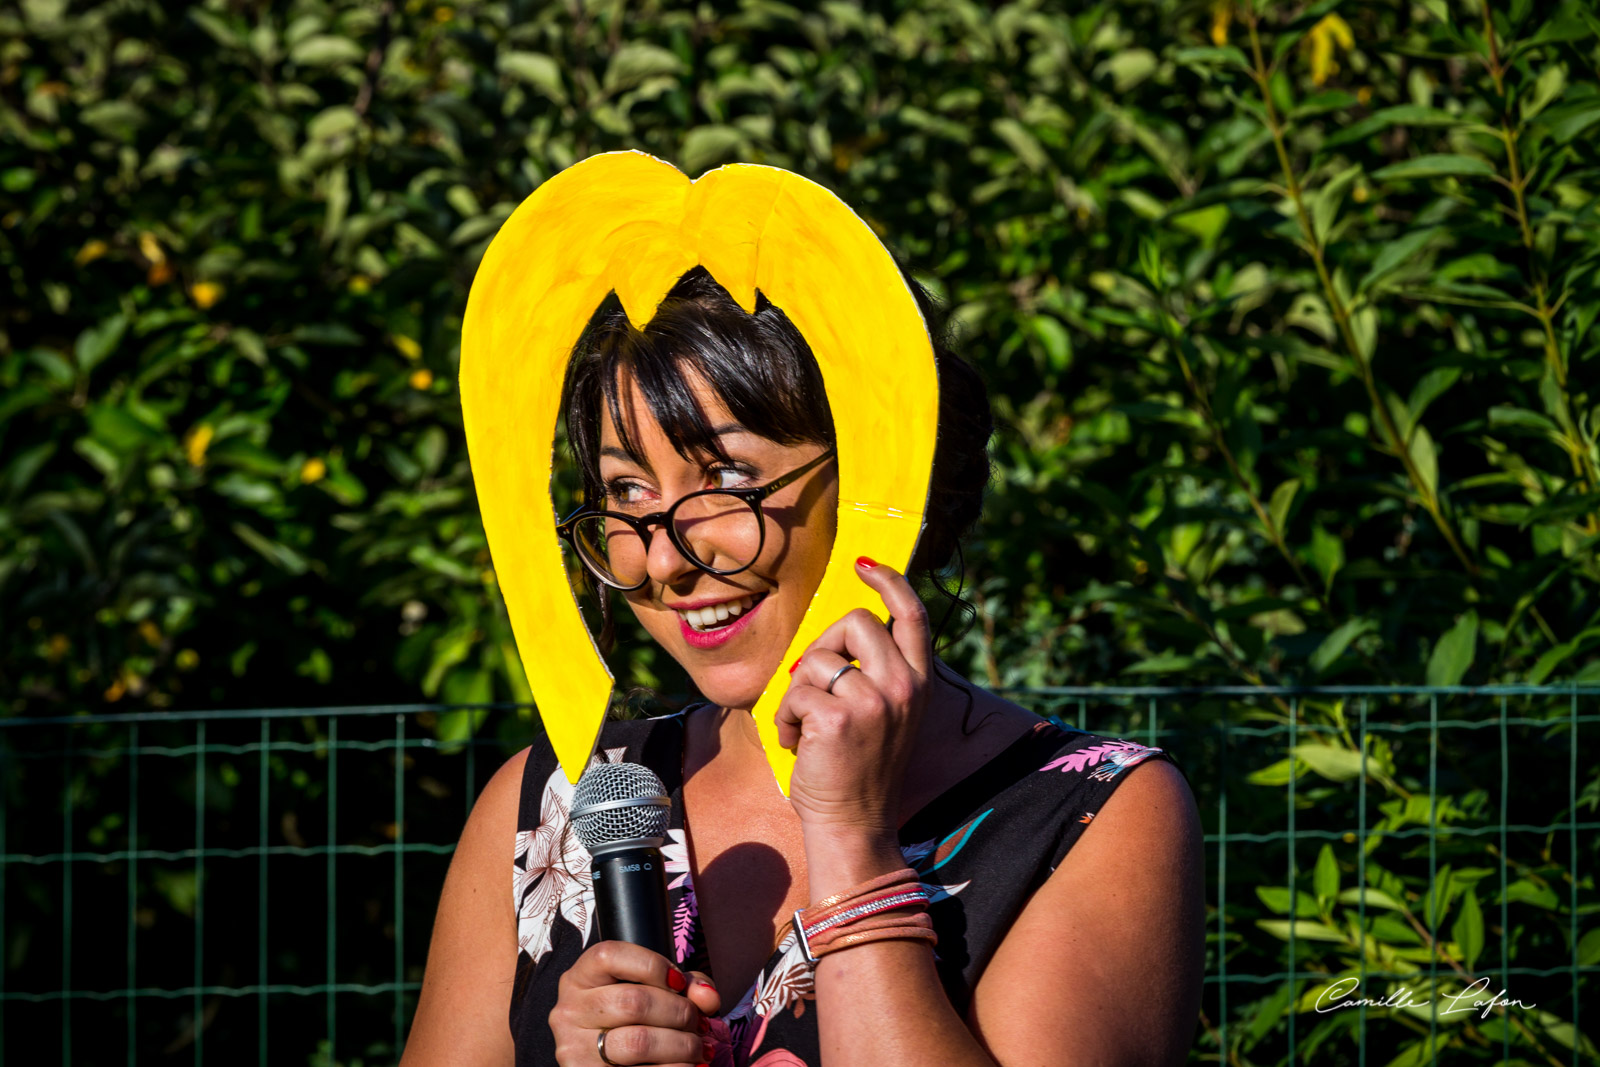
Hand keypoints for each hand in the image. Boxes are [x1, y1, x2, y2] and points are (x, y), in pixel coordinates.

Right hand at [548, 941, 719, 1065]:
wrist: (605, 1063)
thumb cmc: (633, 1020)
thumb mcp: (652, 991)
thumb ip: (685, 985)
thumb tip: (707, 997)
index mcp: (580, 978)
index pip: (609, 956)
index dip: (653, 965)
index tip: (680, 982)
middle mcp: (569, 1011)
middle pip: (633, 1001)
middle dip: (679, 1012)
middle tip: (699, 1023)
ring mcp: (573, 1048)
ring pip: (637, 1042)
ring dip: (681, 1046)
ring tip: (698, 1048)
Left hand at [776, 558, 932, 843]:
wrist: (854, 826)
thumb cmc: (857, 771)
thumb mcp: (883, 714)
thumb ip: (873, 673)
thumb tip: (837, 633)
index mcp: (918, 683)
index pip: (912, 614)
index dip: (889, 581)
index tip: (865, 565)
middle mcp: (903, 686)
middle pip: (856, 622)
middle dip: (825, 644)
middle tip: (815, 684)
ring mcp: (874, 701)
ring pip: (817, 659)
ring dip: (799, 692)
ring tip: (808, 728)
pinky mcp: (838, 717)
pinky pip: (795, 691)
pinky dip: (786, 718)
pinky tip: (798, 744)